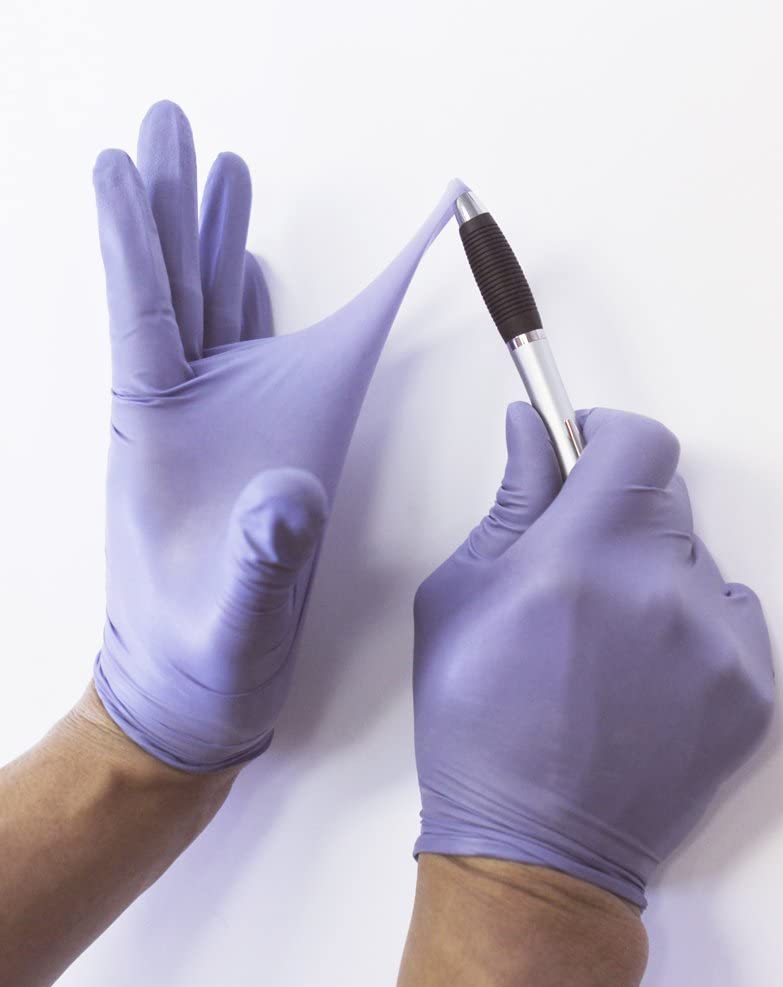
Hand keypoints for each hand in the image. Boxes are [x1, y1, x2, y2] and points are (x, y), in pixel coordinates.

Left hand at [92, 100, 461, 770]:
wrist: (194, 697)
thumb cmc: (200, 662)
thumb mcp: (231, 622)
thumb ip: (260, 563)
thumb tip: (289, 499)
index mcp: (158, 437)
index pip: (141, 318)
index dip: (132, 236)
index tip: (124, 160)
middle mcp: (183, 416)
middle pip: (175, 286)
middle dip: (173, 201)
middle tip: (171, 125)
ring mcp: (215, 426)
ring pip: (212, 308)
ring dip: (214, 235)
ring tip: (220, 168)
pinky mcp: (246, 446)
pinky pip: (248, 354)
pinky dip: (248, 299)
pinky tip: (248, 264)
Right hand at [412, 404, 773, 905]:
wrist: (535, 847)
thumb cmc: (474, 722)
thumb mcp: (459, 597)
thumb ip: (511, 501)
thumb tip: (532, 428)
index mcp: (582, 556)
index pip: (639, 443)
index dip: (608, 432)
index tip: (584, 447)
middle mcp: (665, 590)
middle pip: (667, 500)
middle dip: (618, 512)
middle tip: (574, 565)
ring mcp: (721, 645)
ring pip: (698, 563)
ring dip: (655, 575)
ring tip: (606, 641)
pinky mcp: (753, 692)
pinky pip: (731, 619)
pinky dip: (691, 628)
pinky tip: (645, 678)